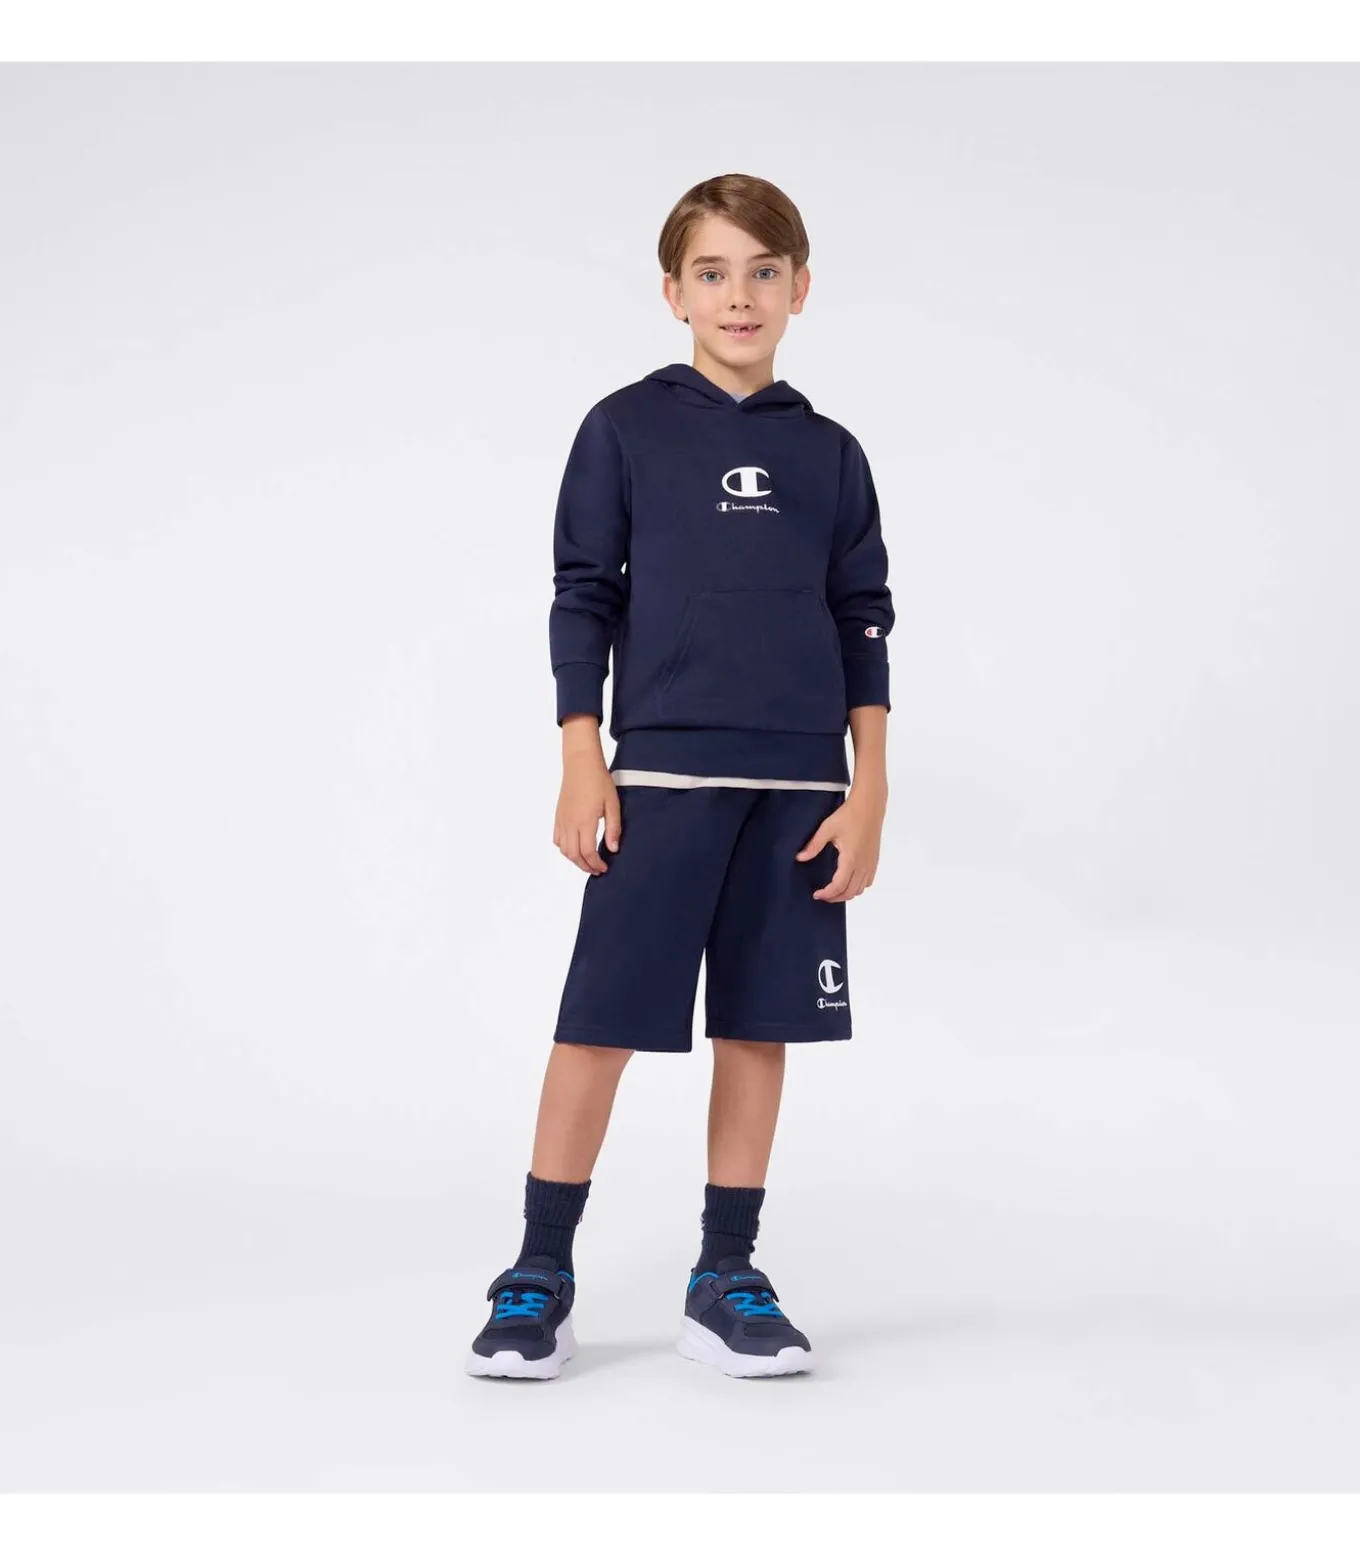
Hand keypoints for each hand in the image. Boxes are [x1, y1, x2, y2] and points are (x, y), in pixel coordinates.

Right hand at [553, 753, 621, 873]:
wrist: (581, 764)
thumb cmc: (599, 781)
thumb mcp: (612, 804)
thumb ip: (613, 829)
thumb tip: (613, 849)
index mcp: (585, 822)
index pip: (588, 853)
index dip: (596, 864)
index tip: (604, 868)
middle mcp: (570, 823)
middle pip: (574, 855)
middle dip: (585, 866)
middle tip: (597, 869)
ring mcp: (562, 820)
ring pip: (564, 850)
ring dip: (575, 859)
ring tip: (587, 861)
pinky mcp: (558, 816)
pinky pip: (557, 839)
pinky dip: (565, 848)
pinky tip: (574, 847)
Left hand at [795, 784, 885, 901]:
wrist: (869, 806)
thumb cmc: (849, 815)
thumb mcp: (827, 829)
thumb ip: (814, 845)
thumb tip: (800, 858)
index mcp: (851, 858)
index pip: (839, 886)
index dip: (827, 894)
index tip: (816, 894)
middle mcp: (863, 864)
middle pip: (850, 892)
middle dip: (835, 897)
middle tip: (822, 895)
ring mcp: (870, 863)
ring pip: (860, 889)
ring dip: (846, 893)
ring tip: (833, 890)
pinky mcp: (874, 860)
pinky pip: (868, 881)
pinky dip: (858, 886)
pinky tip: (848, 881)